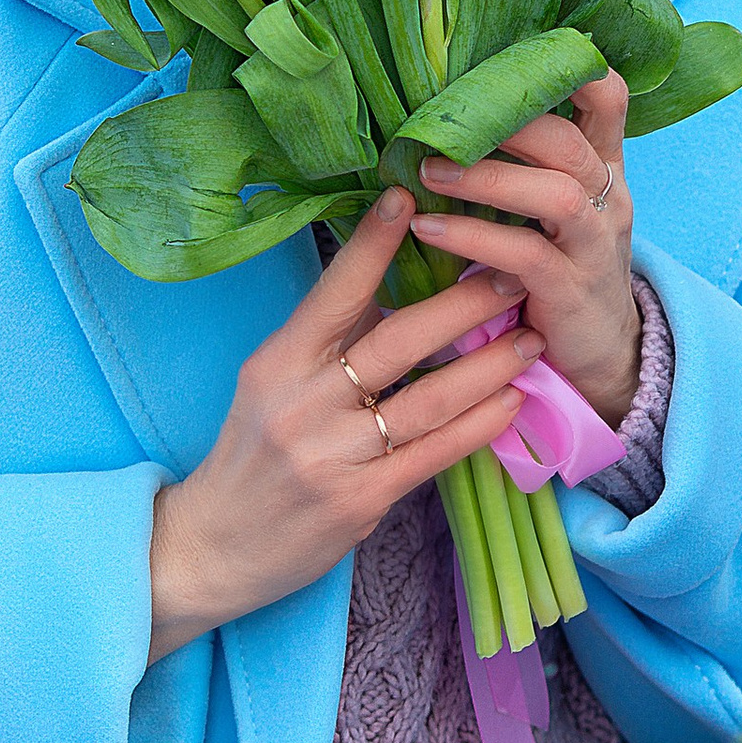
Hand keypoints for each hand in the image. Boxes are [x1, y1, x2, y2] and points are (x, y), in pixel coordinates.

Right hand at [145, 191, 540, 661]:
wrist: (210, 546)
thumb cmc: (250, 454)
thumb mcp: (271, 384)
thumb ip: (326, 339)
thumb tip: (388, 278)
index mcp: (278, 363)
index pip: (333, 294)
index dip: (371, 245)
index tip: (409, 196)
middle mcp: (303, 404)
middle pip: (395, 341)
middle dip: (461, 305)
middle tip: (512, 273)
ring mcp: (332, 456)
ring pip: (426, 400)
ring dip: (487, 365)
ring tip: (530, 337)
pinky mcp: (359, 502)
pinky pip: (433, 455)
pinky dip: (477, 425)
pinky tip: (511, 402)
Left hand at [411, 72, 639, 426]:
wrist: (604, 355)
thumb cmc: (563, 268)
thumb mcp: (558, 211)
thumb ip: (527, 165)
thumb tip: (453, 112)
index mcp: (603, 169)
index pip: (608, 99)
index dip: (572, 69)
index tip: (507, 58)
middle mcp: (608, 199)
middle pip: (569, 141)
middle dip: (504, 124)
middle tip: (438, 121)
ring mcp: (594, 245)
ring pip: (554, 194)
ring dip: (485, 178)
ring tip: (426, 174)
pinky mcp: (571, 290)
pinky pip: (526, 255)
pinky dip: (475, 238)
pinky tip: (431, 230)